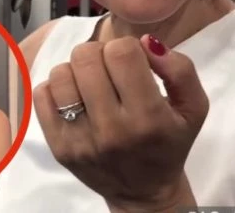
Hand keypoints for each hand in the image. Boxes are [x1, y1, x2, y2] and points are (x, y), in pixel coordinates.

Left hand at [33, 35, 206, 211]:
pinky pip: (41, 95)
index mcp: (148, 117)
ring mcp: (80, 140)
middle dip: (99, 53)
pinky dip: (56, 89)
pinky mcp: (58, 147)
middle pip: (86, 57)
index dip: (126, 47)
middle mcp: (112, 130)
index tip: (131, 62)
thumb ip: (180, 69)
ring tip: (91, 84)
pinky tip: (75, 99)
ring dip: (76, 70)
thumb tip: (145, 42)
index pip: (121, 52)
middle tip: (109, 70)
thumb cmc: (169, 142)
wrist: (144, 191)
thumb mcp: (193, 108)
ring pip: (60, 73)